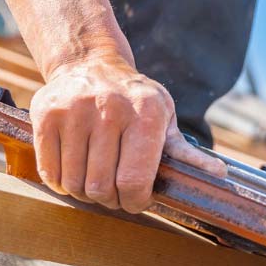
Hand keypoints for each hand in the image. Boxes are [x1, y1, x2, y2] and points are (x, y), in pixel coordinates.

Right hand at [30, 56, 224, 212]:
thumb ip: (186, 152)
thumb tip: (219, 175)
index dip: (135, 202)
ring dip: (83, 193)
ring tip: (93, 181)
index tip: (136, 201)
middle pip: (101, 187)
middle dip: (110, 200)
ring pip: (74, 183)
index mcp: (146, 113)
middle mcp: (109, 108)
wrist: (91, 64)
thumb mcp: (166, 119)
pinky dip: (60, 183)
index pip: (133, 180)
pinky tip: (72, 172)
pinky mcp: (46, 114)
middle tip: (113, 194)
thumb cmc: (135, 100)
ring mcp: (74, 110)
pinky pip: (49, 171)